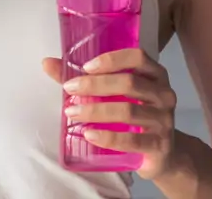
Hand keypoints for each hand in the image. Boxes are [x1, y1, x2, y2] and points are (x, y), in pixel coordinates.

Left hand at [43, 48, 182, 179]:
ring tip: (72, 113)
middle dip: (95, 85)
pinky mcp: (159, 145)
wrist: (163, 154)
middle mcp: (163, 94)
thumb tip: (47, 63)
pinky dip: (108, 137)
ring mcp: (164, 120)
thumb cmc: (134, 116)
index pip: (137, 57)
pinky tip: (89, 134)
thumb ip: (84, 78)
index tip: (86, 67)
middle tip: (69, 90)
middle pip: (130, 83)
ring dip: (96, 111)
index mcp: (155, 75)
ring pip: (129, 111)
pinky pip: (133, 140)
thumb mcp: (114, 95)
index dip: (112, 60)